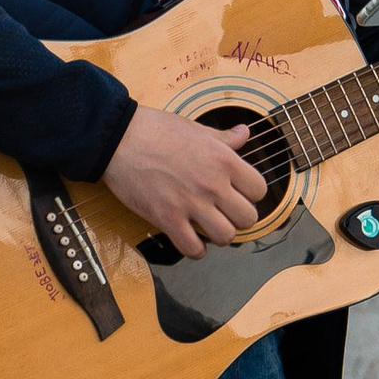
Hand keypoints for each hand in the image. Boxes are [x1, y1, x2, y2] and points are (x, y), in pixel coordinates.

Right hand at [104, 102, 264, 256]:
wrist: (119, 138)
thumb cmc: (156, 129)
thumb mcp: (197, 128)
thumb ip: (224, 138)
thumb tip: (244, 133)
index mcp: (224, 160)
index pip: (259, 190)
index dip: (251, 194)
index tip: (238, 194)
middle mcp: (213, 184)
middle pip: (247, 218)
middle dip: (238, 218)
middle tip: (224, 213)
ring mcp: (190, 203)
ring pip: (226, 237)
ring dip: (219, 235)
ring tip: (208, 227)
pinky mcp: (167, 218)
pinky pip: (193, 249)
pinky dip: (196, 250)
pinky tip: (191, 240)